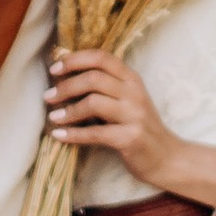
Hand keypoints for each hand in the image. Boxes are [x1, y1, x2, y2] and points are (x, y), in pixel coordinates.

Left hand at [45, 52, 215, 207]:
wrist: (166, 157)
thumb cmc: (138, 127)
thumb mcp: (127, 100)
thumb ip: (105, 87)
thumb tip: (64, 78)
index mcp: (132, 79)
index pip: (101, 58)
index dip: (75, 60)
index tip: (54, 69)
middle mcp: (134, 93)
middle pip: (93, 78)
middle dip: (66, 86)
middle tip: (48, 96)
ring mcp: (134, 115)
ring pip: (93, 103)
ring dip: (68, 111)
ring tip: (53, 117)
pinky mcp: (131, 137)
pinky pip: (95, 133)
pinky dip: (73, 134)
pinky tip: (59, 135)